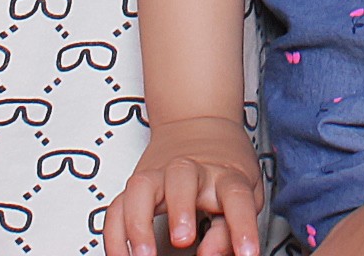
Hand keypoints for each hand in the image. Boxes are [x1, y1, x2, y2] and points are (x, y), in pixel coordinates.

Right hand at [105, 117, 265, 255]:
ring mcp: (159, 174)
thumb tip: (211, 255)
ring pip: (141, 187)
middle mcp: (190, 169)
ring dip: (139, 222)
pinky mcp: (136, 184)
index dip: (243, 227)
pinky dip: (115, 234)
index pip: (237, 197)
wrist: (199, 122)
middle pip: (183, 178)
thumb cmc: (225, 165)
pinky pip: (117, 207)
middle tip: (182, 240)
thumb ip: (232, 226)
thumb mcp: (245, 190)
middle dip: (180, 208)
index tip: (247, 253)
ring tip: (143, 255)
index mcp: (225, 173)